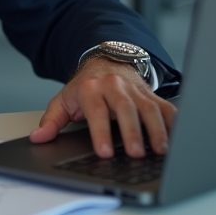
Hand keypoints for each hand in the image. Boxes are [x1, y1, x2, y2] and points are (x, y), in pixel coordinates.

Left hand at [29, 57, 175, 158]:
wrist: (106, 61)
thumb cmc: (85, 86)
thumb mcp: (64, 100)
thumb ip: (51, 120)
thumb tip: (38, 138)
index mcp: (91, 89)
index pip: (96, 111)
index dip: (100, 132)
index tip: (104, 153)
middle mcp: (115, 87)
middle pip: (125, 108)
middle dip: (132, 132)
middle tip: (136, 153)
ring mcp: (135, 89)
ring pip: (149, 107)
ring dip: (156, 129)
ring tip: (160, 150)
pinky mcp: (151, 93)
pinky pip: (165, 106)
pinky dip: (173, 122)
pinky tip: (177, 138)